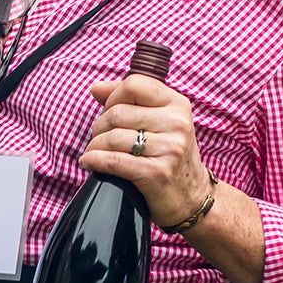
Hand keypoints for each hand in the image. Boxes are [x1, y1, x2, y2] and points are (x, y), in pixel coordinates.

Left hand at [77, 71, 210, 226]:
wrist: (193, 198)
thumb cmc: (170, 156)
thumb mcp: (161, 122)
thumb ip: (131, 100)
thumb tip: (97, 88)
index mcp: (177, 104)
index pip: (134, 84)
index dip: (113, 96)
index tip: (108, 110)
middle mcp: (177, 123)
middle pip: (117, 112)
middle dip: (99, 126)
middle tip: (100, 138)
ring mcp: (169, 148)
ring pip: (112, 137)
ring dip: (95, 145)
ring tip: (95, 152)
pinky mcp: (156, 173)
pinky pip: (113, 160)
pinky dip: (95, 160)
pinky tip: (89, 162)